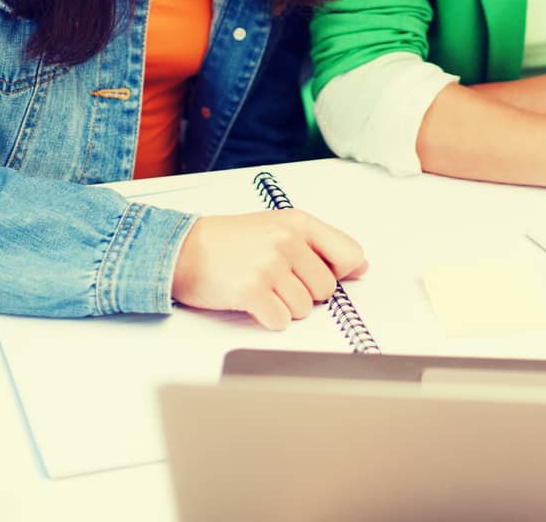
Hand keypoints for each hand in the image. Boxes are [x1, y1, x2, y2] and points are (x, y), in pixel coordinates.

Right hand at [171, 210, 366, 327]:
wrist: (184, 249)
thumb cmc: (231, 240)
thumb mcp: (279, 227)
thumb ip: (321, 245)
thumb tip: (361, 267)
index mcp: (299, 222)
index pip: (350, 254)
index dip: (341, 273)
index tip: (323, 275)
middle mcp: (288, 240)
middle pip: (327, 290)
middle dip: (305, 293)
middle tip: (277, 280)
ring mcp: (270, 265)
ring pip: (305, 309)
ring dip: (285, 307)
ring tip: (262, 288)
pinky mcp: (253, 291)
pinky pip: (282, 322)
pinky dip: (269, 319)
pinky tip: (253, 302)